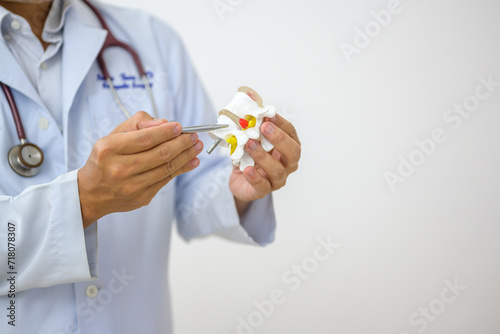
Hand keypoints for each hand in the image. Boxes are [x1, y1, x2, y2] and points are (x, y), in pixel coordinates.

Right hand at [78, 111, 203, 227]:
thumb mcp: (113, 135)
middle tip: (194, 136)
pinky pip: (166, 180)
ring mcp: (131, 186)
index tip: (180, 127)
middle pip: (159, 154)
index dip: (166, 132)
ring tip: (196, 147)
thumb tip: (164, 124)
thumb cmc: (105, 159)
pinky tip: (191, 161)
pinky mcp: (141, 197)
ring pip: (166, 168)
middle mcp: (119, 169)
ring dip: (186, 156)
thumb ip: (138, 124)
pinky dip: (181, 169)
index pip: (144, 138)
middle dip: (182, 143)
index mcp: (109, 149)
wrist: (92, 192)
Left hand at [230, 113, 300, 209]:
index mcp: (287, 148)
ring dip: (263, 156)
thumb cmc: (249, 155)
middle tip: (264, 128)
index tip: (269, 115)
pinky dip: (255, 177)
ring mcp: (277, 179)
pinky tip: (247, 169)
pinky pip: (263, 186)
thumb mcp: (248, 135)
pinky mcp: (263, 190)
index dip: (282, 124)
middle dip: (280, 139)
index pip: (291, 134)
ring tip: (249, 144)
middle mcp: (287, 164)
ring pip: (277, 170)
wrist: (240, 179)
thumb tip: (249, 93)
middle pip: (293, 153)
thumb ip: (251, 116)